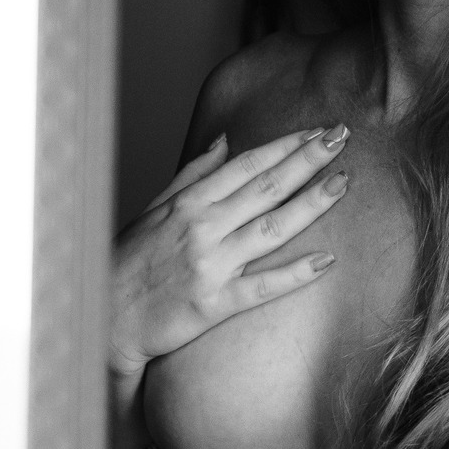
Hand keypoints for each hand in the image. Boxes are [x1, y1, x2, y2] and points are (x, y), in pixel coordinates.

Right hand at [108, 125, 349, 410]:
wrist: (105, 318)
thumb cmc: (128, 262)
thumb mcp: (155, 209)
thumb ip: (194, 175)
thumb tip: (226, 140)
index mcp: (188, 202)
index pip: (247, 165)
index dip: (285, 145)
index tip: (317, 130)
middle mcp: (201, 228)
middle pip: (265, 187)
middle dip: (307, 159)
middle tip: (342, 136)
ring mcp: (209, 266)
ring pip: (271, 229)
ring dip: (311, 204)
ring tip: (344, 183)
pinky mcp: (213, 305)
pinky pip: (262, 287)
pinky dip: (295, 273)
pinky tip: (327, 261)